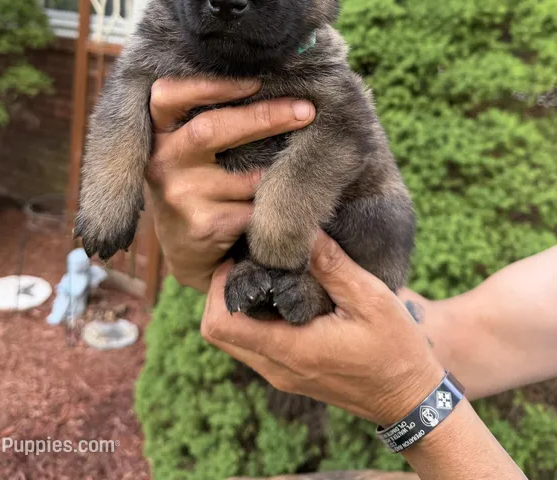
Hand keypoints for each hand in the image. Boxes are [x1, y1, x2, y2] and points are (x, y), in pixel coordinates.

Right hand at [144, 77, 315, 291]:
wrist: (188, 251)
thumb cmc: (197, 184)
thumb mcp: (187, 150)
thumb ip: (208, 117)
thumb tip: (270, 81)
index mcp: (156, 134)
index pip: (168, 95)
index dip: (210, 85)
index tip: (256, 80)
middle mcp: (161, 161)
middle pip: (211, 129)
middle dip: (264, 117)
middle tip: (305, 110)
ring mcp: (178, 196)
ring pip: (244, 175)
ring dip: (275, 173)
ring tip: (296, 169)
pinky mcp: (202, 226)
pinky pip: (254, 207)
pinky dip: (274, 204)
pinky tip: (282, 205)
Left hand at [202, 231, 444, 426]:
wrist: (411, 400)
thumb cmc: (397, 349)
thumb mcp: (371, 299)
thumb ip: (333, 265)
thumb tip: (305, 231)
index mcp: (291, 350)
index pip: (221, 325)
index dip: (218, 287)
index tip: (238, 258)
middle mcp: (278, 368)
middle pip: (219, 333)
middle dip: (222, 293)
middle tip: (246, 259)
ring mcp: (283, 375)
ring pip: (234, 341)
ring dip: (237, 306)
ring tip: (264, 271)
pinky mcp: (292, 375)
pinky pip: (254, 346)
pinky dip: (254, 319)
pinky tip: (281, 292)